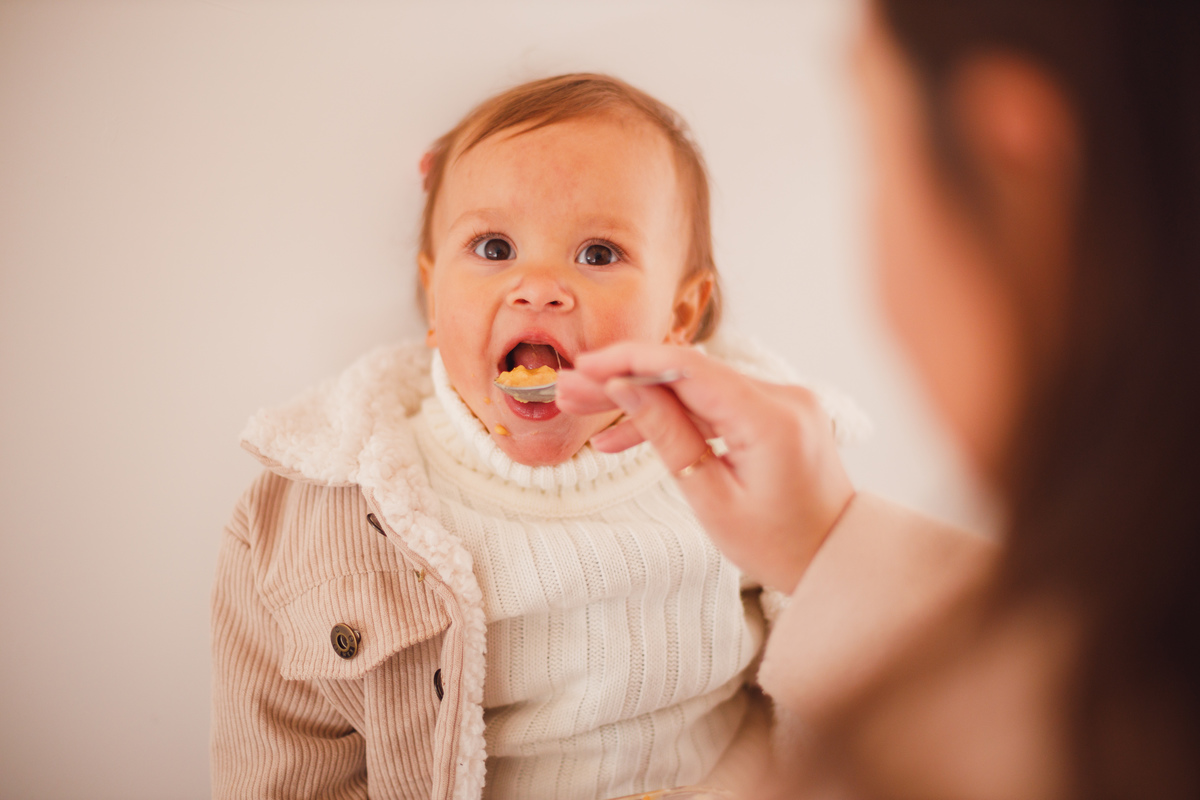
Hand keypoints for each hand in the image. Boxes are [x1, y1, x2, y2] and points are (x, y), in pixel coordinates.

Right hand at [556, 342, 854, 592]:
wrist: (836, 560)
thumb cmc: (778, 546)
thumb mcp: (711, 499)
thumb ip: (668, 436)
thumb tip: (624, 387)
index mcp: (771, 419)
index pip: (688, 367)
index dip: (629, 360)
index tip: (583, 365)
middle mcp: (782, 397)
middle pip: (687, 373)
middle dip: (623, 380)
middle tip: (568, 390)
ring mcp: (782, 401)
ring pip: (696, 387)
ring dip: (641, 398)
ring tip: (584, 411)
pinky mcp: (777, 411)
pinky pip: (716, 404)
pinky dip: (675, 415)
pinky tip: (625, 435)